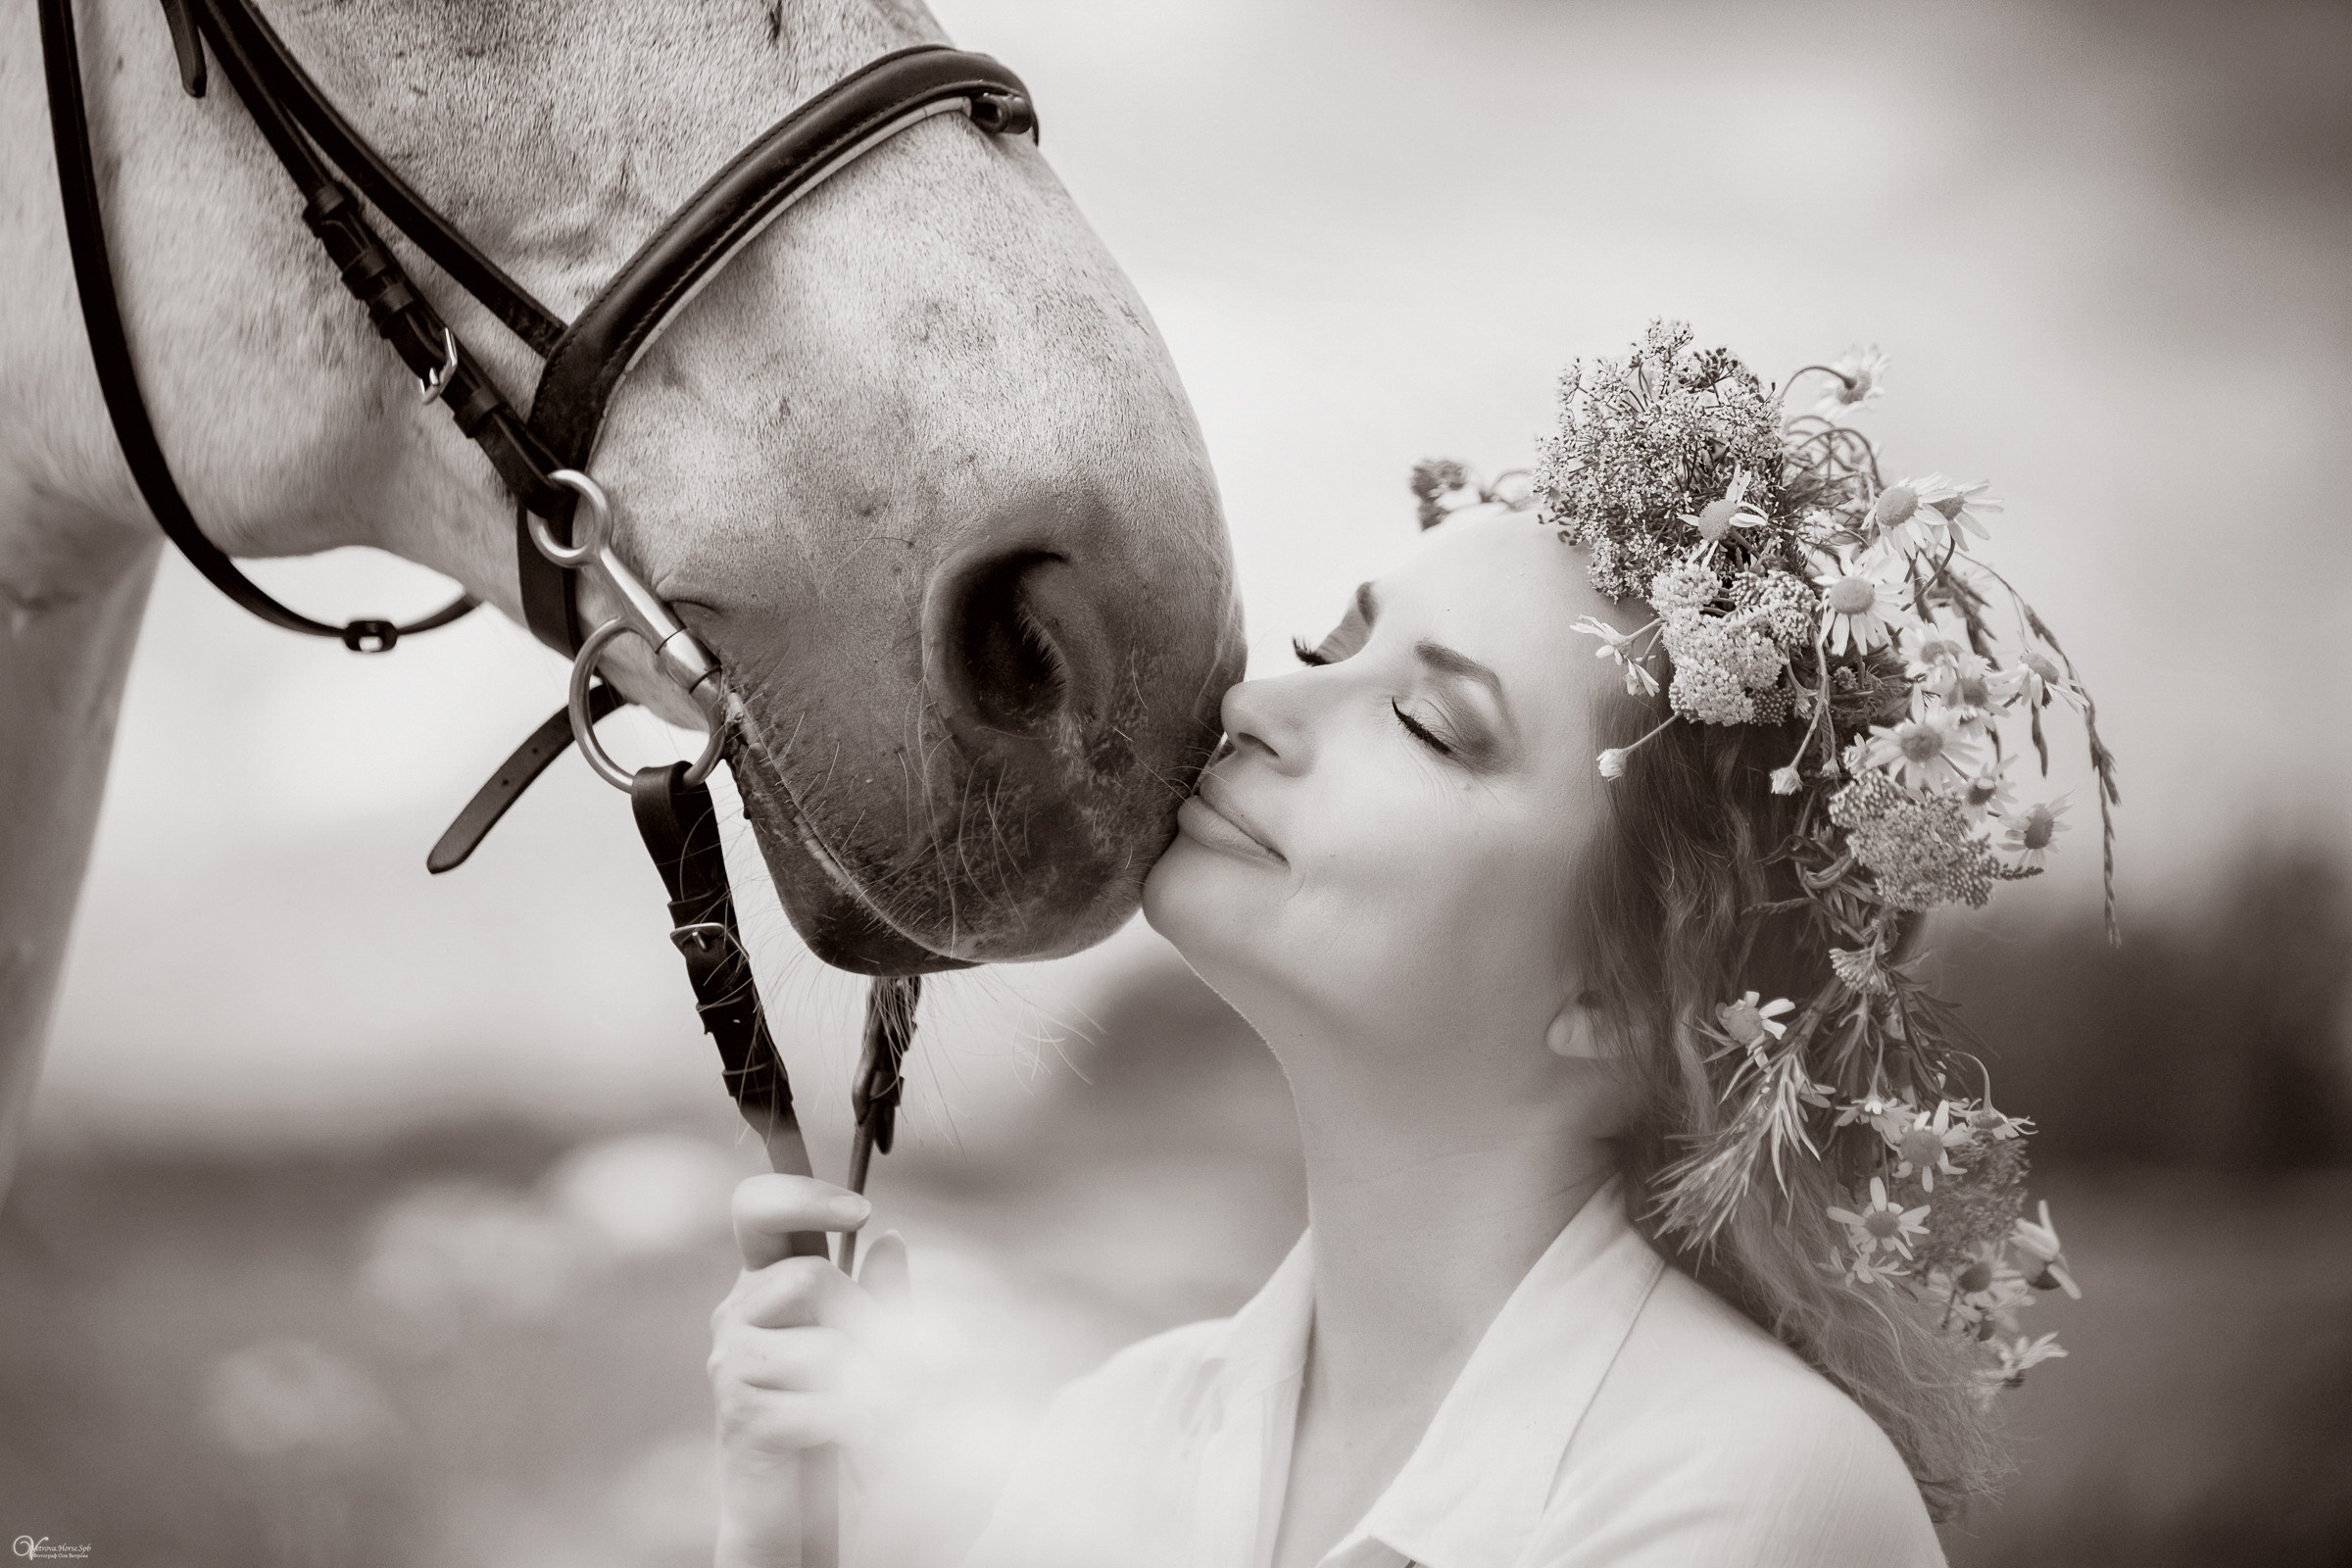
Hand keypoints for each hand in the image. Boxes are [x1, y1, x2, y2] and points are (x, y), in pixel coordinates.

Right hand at [710, 1174, 911, 1565]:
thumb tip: (892, 1241)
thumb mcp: (867, 1345)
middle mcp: (738, 1313)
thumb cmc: (833, 1411)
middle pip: (807, 1277)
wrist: (794, 1506)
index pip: (756, 1209)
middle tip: (892, 1364)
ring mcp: (732, 1364)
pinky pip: (817, 1403)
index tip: (862, 1212)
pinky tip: (858, 1433)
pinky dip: (855, 1421)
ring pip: (822, 1343)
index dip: (803, 1197)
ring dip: (872, 1380)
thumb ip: (879, 1296)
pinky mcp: (740, 1417)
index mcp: (765, 1280)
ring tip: (882, 1406)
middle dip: (867, 1320)